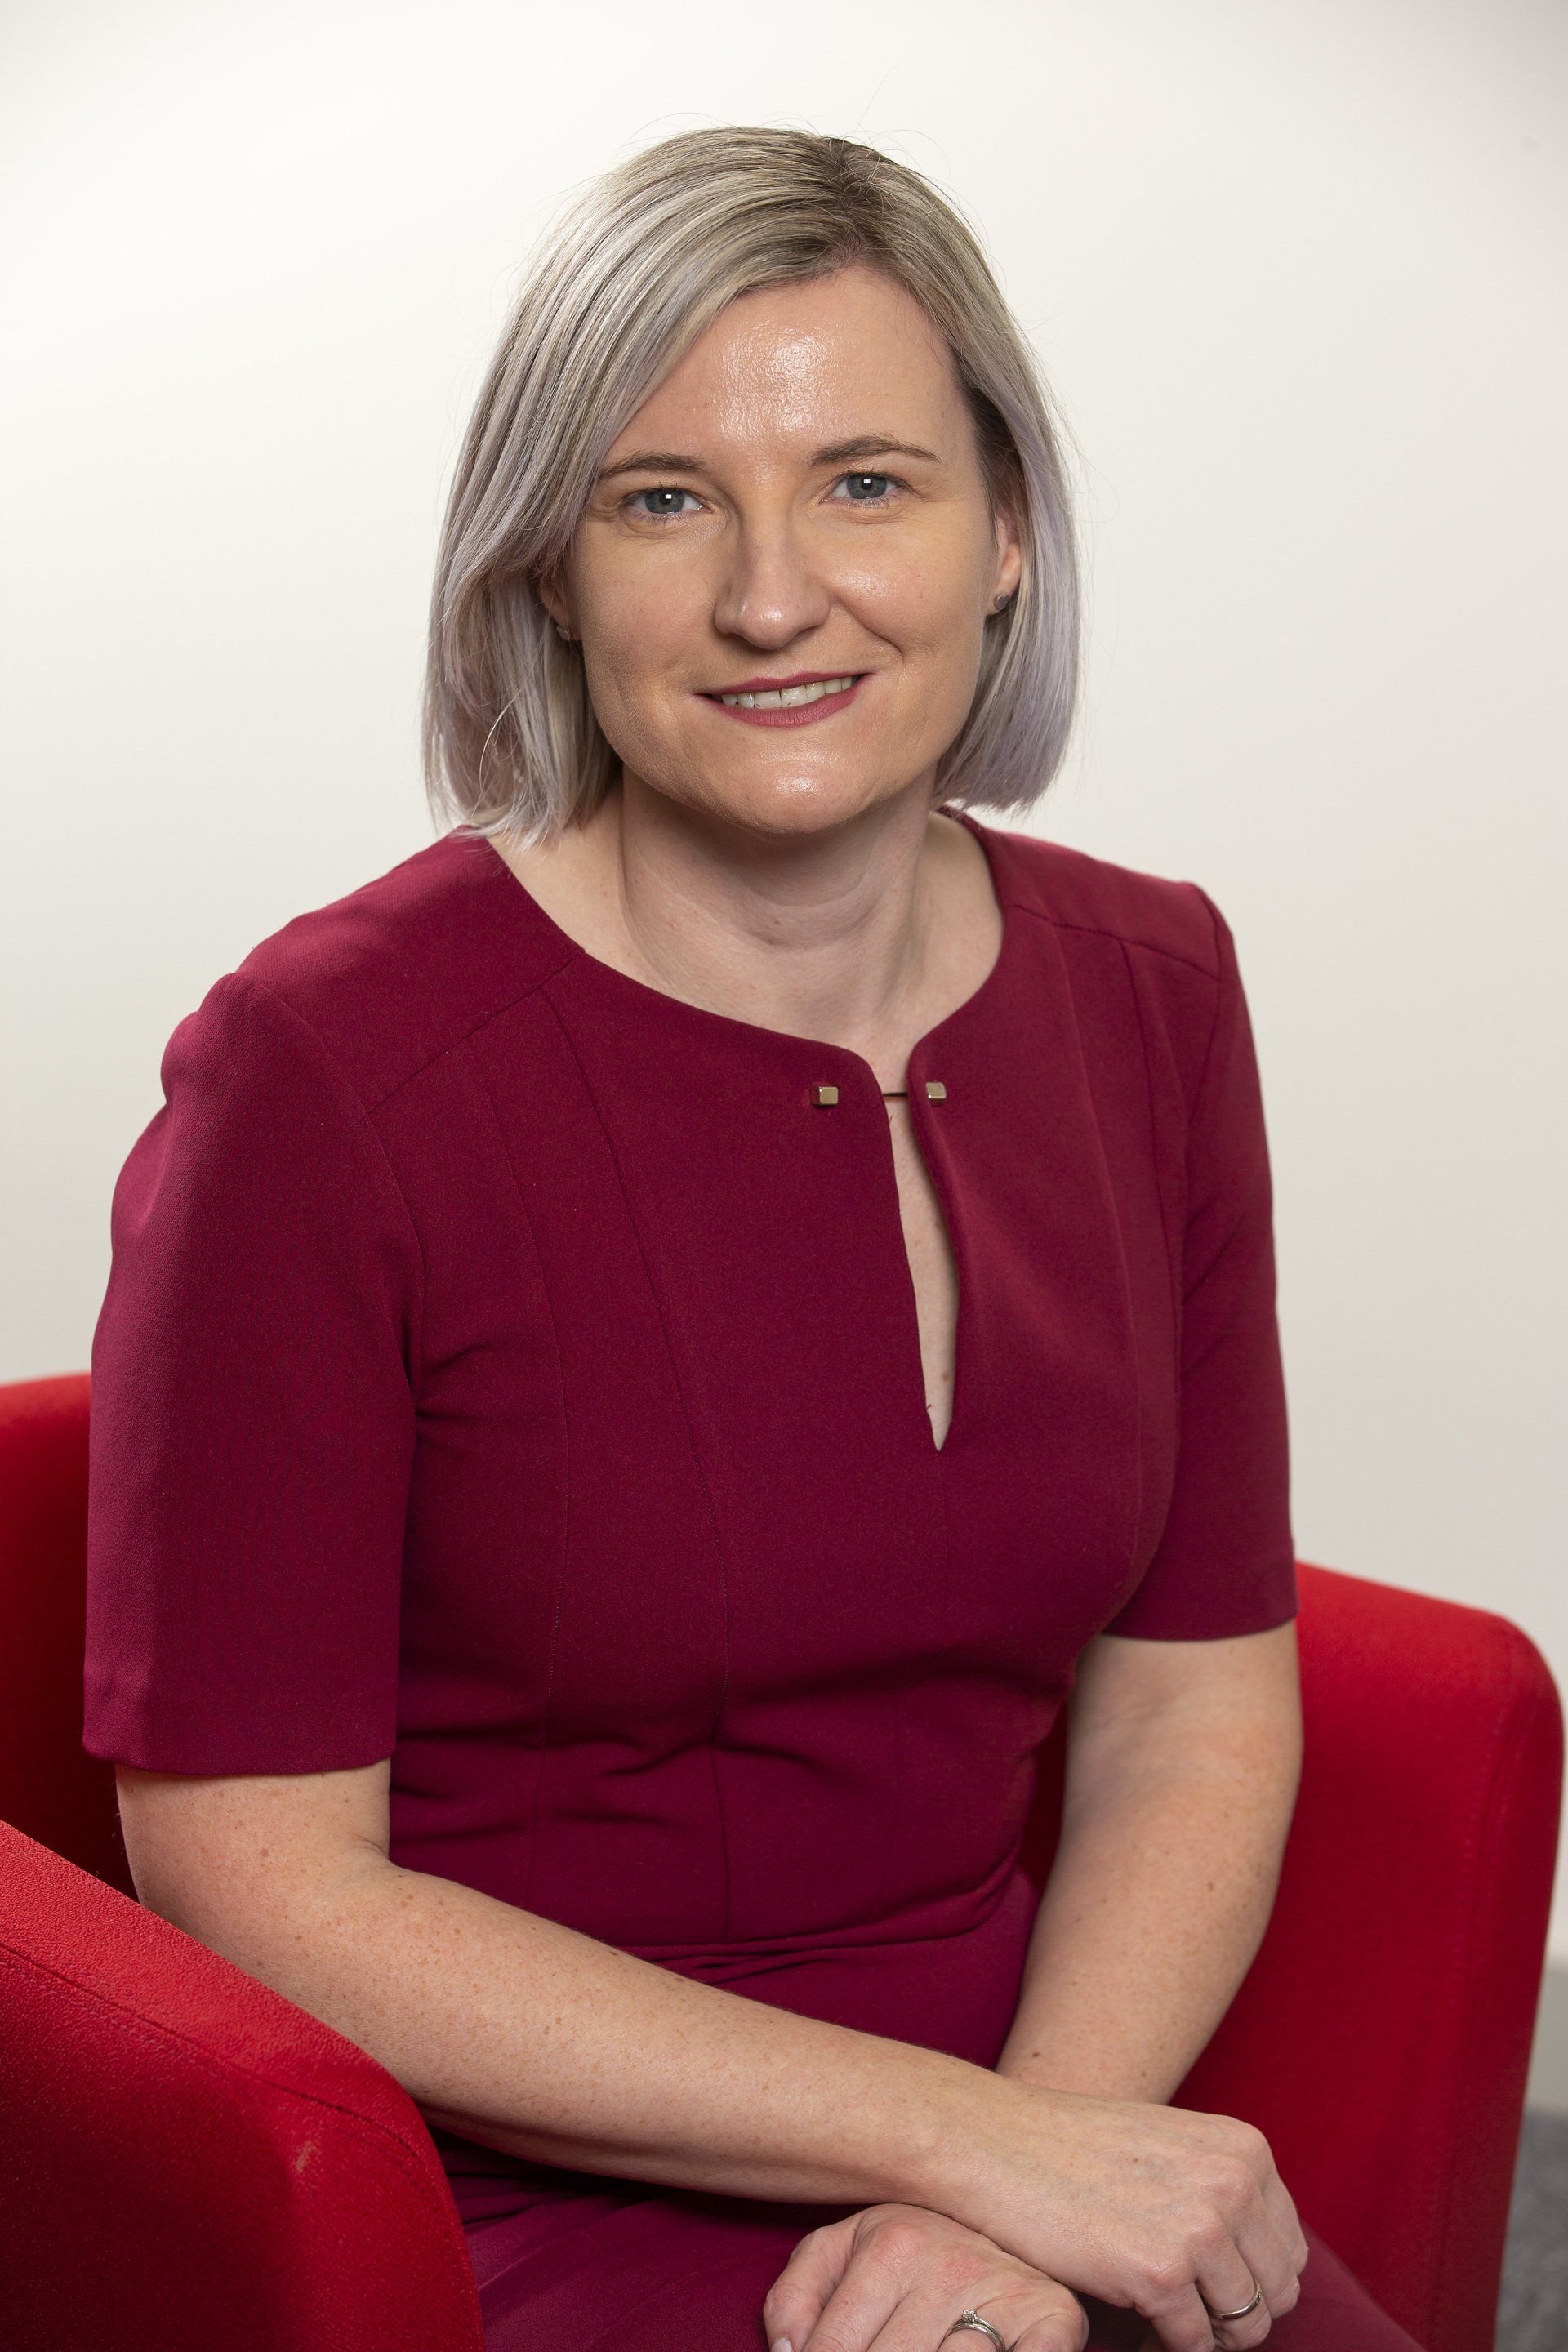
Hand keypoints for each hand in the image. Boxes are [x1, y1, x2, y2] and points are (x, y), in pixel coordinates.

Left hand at [762, 2202, 1088, 2351]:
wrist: (1013, 2209)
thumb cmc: (911, 2255)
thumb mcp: (844, 2253)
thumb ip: (798, 2295)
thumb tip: (788, 2351)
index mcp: (890, 2241)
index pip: (831, 2350)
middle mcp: (949, 2262)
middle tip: (889, 2349)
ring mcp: (1005, 2289)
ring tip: (927, 2346)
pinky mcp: (1056, 2317)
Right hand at [938, 2079, 1307, 2351]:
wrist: (992, 2141)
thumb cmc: (1071, 2148)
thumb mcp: (1171, 2147)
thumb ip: (1220, 2189)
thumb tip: (1260, 2263)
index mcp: (1244, 2149)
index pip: (1288, 2250)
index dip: (1249, 2280)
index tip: (1205, 2289)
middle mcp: (1235, 2183)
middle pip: (1277, 2293)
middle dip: (1233, 2315)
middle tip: (1181, 2315)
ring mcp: (1201, 2228)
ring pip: (1245, 2328)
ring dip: (1202, 2337)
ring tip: (1156, 2322)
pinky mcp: (1160, 2273)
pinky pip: (1191, 2346)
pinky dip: (1164, 2350)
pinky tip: (1132, 2328)